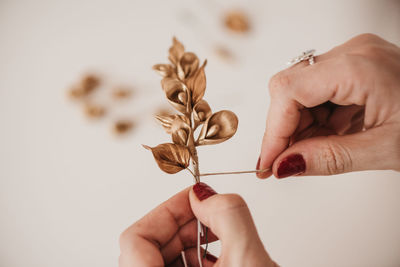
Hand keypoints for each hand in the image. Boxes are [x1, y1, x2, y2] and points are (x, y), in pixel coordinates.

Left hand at [119, 183, 276, 266]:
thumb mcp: (250, 260)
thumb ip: (229, 216)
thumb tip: (206, 193)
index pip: (134, 238)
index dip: (166, 210)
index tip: (193, 197)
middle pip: (148, 245)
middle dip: (183, 223)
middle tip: (211, 213)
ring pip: (163, 257)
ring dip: (192, 241)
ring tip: (221, 237)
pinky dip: (196, 259)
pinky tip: (221, 257)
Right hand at [257, 33, 399, 177]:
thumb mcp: (386, 150)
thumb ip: (329, 158)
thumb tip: (284, 166)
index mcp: (360, 65)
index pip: (289, 92)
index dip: (272, 131)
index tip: (267, 163)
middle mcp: (353, 52)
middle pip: (290, 88)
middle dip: (284, 129)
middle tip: (289, 162)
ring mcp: (355, 57)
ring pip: (300, 90)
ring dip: (300, 126)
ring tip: (316, 151)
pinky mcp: (356, 66)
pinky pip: (318, 91)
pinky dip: (316, 119)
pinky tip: (329, 136)